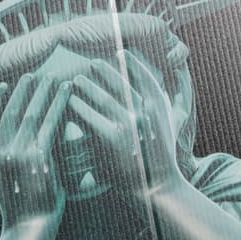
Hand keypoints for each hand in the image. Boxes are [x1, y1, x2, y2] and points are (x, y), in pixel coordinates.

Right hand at [0, 72, 73, 227]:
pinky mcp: (39, 156)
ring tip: (51, 77)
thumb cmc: (17, 204)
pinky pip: (50, 123)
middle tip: (32, 74)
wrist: (29, 224)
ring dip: (42, 91)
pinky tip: (65, 92)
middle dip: (22, 89)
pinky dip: (58, 104)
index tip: (6, 85)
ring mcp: (18, 152)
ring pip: (31, 113)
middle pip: (11, 111)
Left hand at [68, 53, 182, 197]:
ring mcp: (128, 124)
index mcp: (160, 106)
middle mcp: (145, 112)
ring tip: (76, 80)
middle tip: (92, 63)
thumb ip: (164, 104)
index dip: (132, 62)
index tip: (120, 52)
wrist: (158, 187)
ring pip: (102, 98)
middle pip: (120, 83)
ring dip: (87, 86)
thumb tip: (163, 82)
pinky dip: (78, 107)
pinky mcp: (111, 139)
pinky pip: (89, 117)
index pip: (144, 75)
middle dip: (105, 70)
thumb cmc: (162, 158)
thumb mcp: (171, 126)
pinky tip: (69, 102)